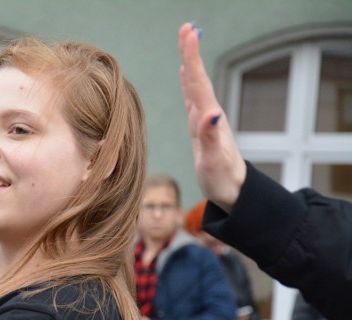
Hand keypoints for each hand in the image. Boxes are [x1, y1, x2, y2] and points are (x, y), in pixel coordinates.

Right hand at [178, 22, 246, 211]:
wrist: (233, 191)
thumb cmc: (222, 180)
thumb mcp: (213, 162)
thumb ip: (210, 137)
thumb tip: (211, 112)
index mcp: (209, 119)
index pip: (198, 83)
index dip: (192, 58)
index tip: (189, 33)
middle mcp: (208, 114)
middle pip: (198, 78)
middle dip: (191, 52)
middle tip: (186, 27)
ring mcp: (205, 120)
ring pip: (195, 85)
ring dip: (190, 62)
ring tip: (186, 42)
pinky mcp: (201, 127)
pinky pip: (192, 98)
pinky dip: (188, 83)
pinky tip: (185, 75)